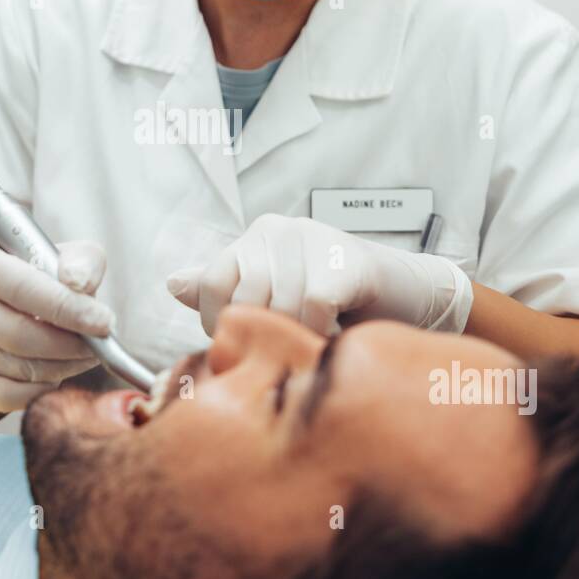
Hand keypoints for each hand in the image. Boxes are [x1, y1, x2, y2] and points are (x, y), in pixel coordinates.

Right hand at [0, 241, 112, 412]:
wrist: (5, 299)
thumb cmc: (40, 277)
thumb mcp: (65, 256)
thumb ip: (81, 262)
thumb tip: (77, 282)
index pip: (25, 290)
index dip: (68, 310)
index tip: (104, 322)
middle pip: (19, 336)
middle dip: (68, 346)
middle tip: (96, 346)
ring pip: (15, 369)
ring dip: (60, 368)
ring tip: (82, 356)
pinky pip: (3, 396)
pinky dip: (37, 390)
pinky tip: (55, 374)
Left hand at [166, 213, 472, 337]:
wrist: (406, 295)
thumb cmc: (336, 301)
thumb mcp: (275, 295)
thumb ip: (226, 292)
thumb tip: (172, 284)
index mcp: (254, 238)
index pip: (212, 283)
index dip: (222, 324)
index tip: (246, 344)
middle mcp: (277, 229)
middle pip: (245, 299)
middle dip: (264, 336)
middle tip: (287, 349)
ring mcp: (311, 237)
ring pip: (279, 307)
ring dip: (295, 338)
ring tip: (312, 343)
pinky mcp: (343, 256)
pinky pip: (312, 308)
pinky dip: (320, 332)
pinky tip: (332, 335)